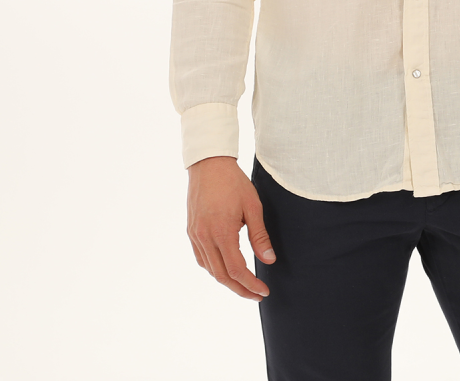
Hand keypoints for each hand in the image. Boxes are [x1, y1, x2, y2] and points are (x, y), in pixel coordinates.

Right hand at [186, 155, 276, 300]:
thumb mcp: (253, 206)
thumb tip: (269, 261)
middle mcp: (204, 238)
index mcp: (221, 232)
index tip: (264, 291)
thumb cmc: (233, 182)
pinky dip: (214, 269)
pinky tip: (225, 269)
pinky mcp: (191, 231)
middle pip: (222, 276)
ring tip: (244, 285)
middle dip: (240, 289)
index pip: (237, 270)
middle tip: (256, 295)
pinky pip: (202, 259)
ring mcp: (195, 235)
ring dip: (227, 281)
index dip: (251, 284)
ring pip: (210, 270)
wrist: (209, 164)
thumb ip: (260, 236)